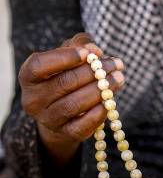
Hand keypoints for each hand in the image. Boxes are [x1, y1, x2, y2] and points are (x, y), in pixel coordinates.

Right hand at [19, 32, 124, 166]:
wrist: (63, 112)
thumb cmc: (66, 75)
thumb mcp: (68, 56)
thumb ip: (80, 45)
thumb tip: (95, 50)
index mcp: (28, 77)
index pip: (40, 65)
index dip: (65, 58)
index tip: (89, 53)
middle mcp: (33, 100)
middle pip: (64, 83)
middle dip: (93, 72)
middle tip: (115, 64)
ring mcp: (48, 119)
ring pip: (75, 104)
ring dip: (101, 90)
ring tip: (118, 78)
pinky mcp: (66, 133)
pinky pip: (84, 124)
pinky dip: (100, 111)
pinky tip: (111, 100)